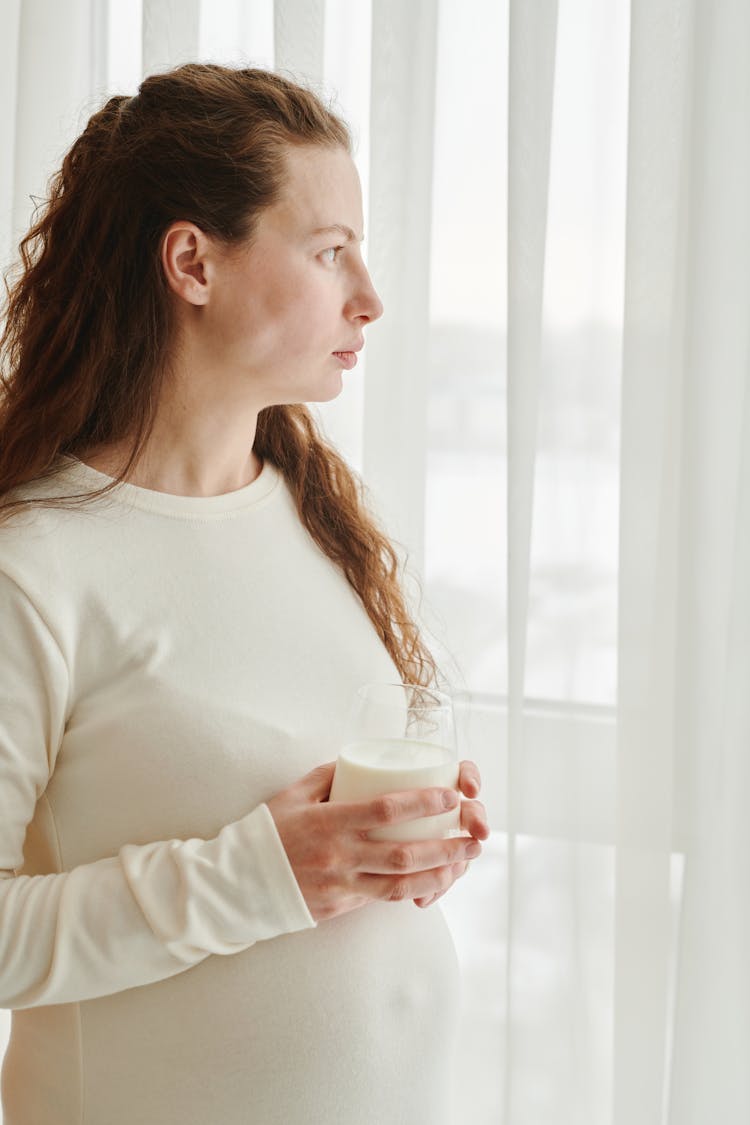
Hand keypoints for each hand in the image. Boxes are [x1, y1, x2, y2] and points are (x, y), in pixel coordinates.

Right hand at [266, 762, 485, 922]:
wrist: (237, 883)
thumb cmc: (267, 833)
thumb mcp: (294, 794)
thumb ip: (329, 776)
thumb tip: (361, 760)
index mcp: (330, 823)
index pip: (387, 811)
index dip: (424, 803)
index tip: (451, 795)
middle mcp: (340, 856)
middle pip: (404, 853)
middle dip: (446, 844)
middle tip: (472, 833)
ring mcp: (342, 885)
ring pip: (401, 883)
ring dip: (440, 872)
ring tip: (465, 861)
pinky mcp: (341, 906)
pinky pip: (383, 899)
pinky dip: (413, 890)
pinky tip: (435, 881)